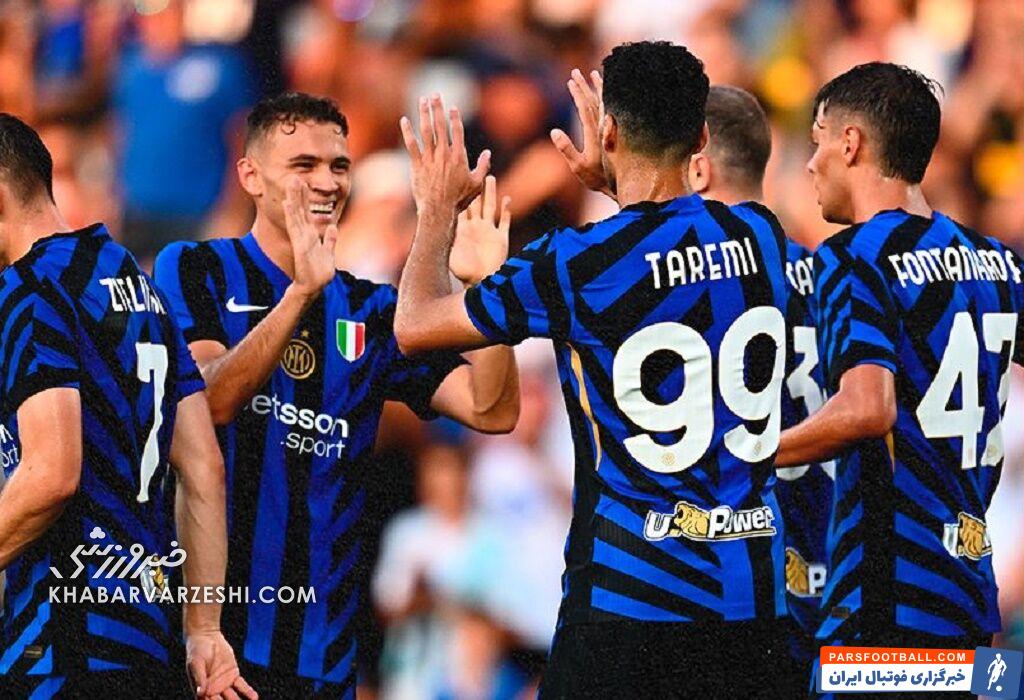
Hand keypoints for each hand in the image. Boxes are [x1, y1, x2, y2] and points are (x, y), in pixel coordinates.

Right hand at [186, 630, 257, 698]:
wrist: (207, 637)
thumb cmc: (196, 651)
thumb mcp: (196, 664)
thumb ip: (199, 678)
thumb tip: (200, 693)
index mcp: (202, 690)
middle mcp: (213, 690)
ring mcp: (224, 684)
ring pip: (233, 698)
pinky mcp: (233, 675)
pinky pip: (241, 686)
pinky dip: (247, 692)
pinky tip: (254, 697)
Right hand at [283, 177, 338, 299]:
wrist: (312, 286)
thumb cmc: (318, 271)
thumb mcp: (327, 252)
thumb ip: (330, 240)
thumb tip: (333, 227)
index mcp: (311, 234)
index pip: (307, 212)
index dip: (306, 198)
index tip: (304, 183)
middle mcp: (304, 234)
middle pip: (301, 210)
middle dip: (298, 193)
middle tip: (295, 177)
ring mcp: (301, 238)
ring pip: (296, 214)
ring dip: (294, 199)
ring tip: (291, 184)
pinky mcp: (300, 245)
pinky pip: (295, 227)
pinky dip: (291, 215)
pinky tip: (287, 203)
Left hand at [400, 94, 490, 214]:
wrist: (439, 210)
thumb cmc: (459, 200)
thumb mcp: (476, 184)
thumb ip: (483, 166)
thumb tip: (487, 153)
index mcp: (459, 157)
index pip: (457, 131)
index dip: (455, 117)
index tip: (452, 106)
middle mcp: (444, 154)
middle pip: (440, 126)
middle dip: (438, 108)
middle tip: (435, 94)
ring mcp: (430, 159)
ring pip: (426, 131)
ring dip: (424, 114)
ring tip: (422, 100)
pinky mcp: (417, 165)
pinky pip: (411, 145)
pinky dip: (407, 132)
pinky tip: (404, 120)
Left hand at [450, 175, 510, 285]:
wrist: (480, 283)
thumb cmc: (464, 273)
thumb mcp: (450, 255)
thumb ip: (442, 244)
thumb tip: (424, 236)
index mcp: (464, 230)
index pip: (463, 207)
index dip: (461, 194)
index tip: (456, 178)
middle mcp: (477, 228)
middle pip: (477, 203)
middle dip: (476, 187)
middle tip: (472, 170)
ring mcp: (490, 232)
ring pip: (491, 208)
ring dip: (491, 193)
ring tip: (490, 178)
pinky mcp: (501, 239)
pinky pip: (504, 222)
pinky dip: (506, 211)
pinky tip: (507, 199)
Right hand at [550, 69, 612, 196]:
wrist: (622, 185)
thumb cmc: (597, 178)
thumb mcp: (578, 166)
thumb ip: (566, 149)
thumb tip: (554, 131)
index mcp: (594, 133)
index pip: (584, 107)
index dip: (577, 93)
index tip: (570, 81)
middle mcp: (605, 127)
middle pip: (594, 100)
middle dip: (584, 85)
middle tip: (575, 72)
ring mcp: (611, 130)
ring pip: (606, 102)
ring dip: (599, 87)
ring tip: (594, 73)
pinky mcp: (616, 134)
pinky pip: (613, 109)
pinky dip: (609, 97)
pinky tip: (607, 92)